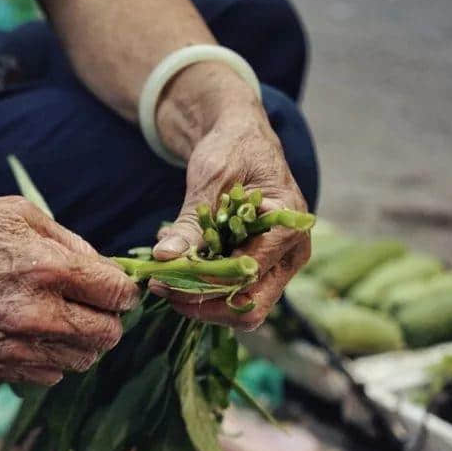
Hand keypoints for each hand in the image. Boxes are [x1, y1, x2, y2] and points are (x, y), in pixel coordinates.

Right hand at [0, 195, 139, 384]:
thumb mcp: (19, 213)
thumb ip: (69, 242)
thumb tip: (104, 267)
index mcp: (47, 267)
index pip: (117, 294)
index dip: (123, 290)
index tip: (114, 286)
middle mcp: (35, 313)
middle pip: (108, 335)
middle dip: (108, 318)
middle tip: (92, 303)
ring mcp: (14, 345)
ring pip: (82, 361)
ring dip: (83, 342)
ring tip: (63, 318)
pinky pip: (49, 377)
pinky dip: (53, 359)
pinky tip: (36, 334)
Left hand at [151, 107, 310, 328]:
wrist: (242, 142)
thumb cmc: (234, 151)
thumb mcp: (210, 180)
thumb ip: (191, 223)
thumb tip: (164, 256)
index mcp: (288, 227)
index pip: (248, 273)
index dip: (206, 282)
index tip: (165, 278)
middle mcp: (291, 254)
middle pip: (250, 306)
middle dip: (201, 303)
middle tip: (160, 286)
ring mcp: (277, 266)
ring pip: (240, 309)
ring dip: (198, 299)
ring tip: (164, 274)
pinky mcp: (259, 271)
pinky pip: (231, 295)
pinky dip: (201, 288)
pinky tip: (178, 263)